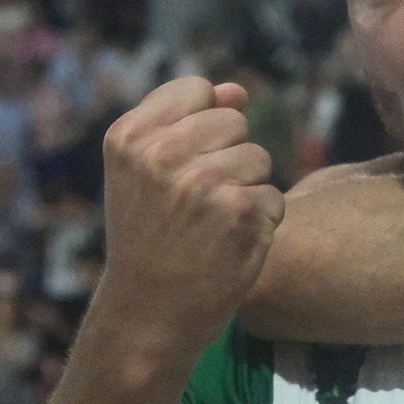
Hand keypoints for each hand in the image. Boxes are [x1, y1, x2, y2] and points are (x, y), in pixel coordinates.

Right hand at [96, 77, 284, 359]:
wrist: (148, 314)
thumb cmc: (151, 239)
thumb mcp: (147, 173)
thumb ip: (188, 123)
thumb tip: (238, 89)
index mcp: (129, 136)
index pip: (197, 90)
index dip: (203, 126)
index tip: (181, 166)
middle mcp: (162, 154)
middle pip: (234, 121)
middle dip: (228, 157)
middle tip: (196, 204)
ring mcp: (203, 182)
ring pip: (259, 158)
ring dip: (247, 190)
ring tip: (210, 225)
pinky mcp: (240, 211)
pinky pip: (274, 196)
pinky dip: (261, 222)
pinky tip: (228, 245)